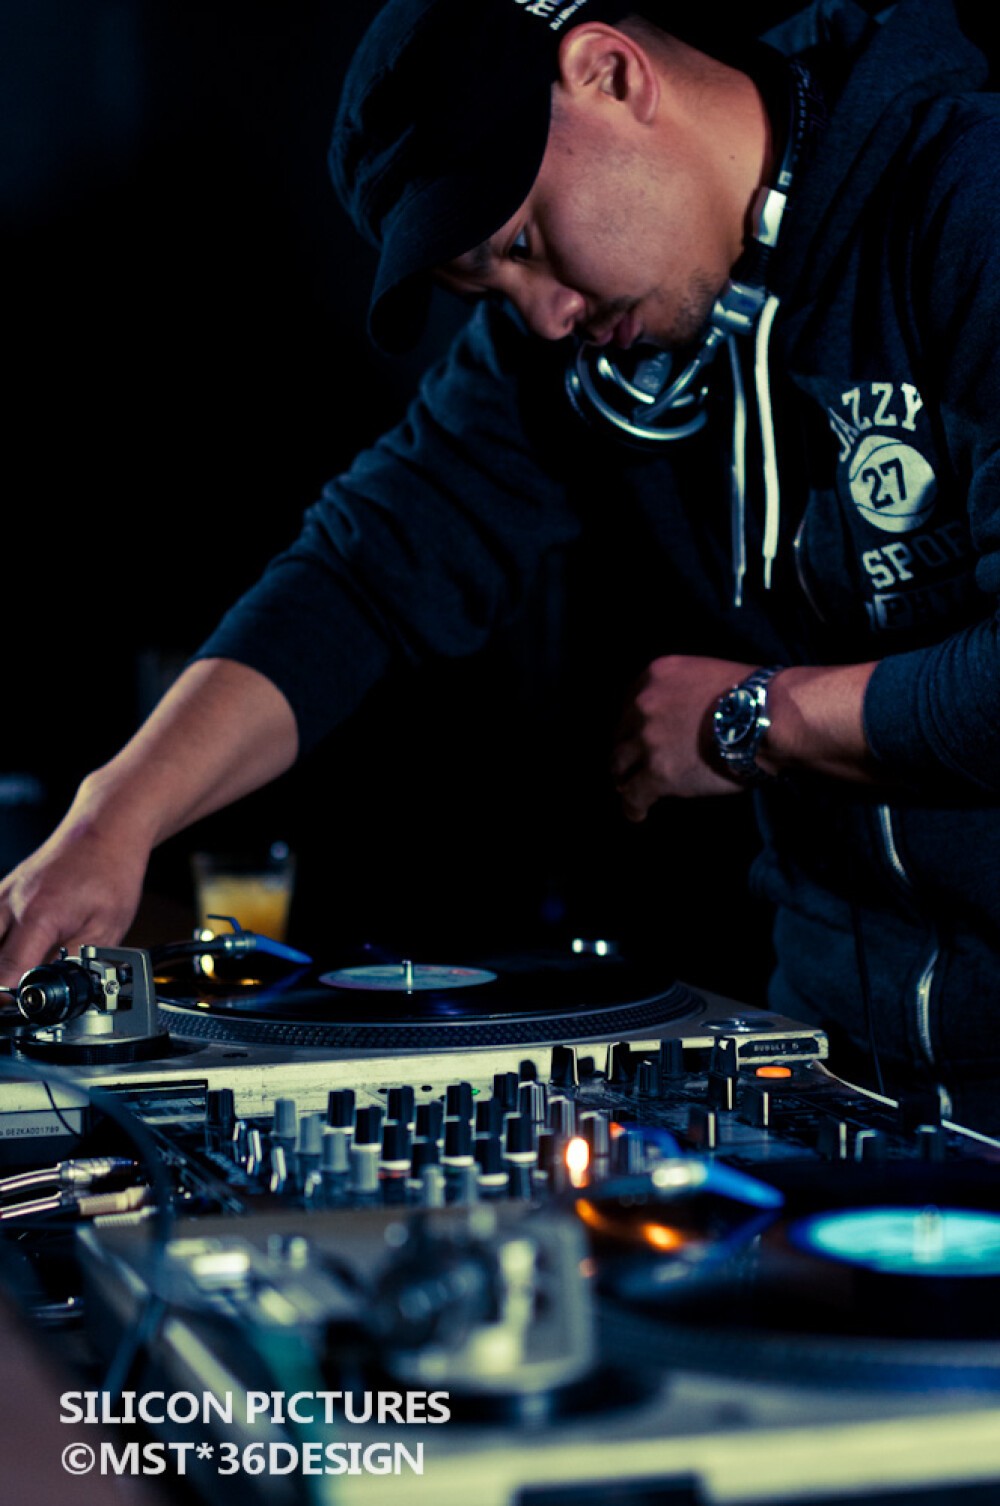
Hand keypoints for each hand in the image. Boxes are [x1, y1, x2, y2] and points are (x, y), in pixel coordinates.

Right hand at [0, 813, 149, 989]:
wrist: (105, 829)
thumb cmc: (110, 872)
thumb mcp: (107, 927)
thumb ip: (79, 963)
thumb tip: (61, 993)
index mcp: (39, 915)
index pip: (6, 972)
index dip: (7, 1000)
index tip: (15, 1013)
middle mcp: (10, 903)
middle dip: (0, 983)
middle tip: (17, 999)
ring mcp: (0, 896)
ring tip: (20, 974)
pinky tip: (16, 952)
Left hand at [611, 654, 756, 820]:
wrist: (768, 719)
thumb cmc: (754, 696)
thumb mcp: (705, 675)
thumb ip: (683, 693)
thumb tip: (682, 718)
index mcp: (655, 676)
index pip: (629, 704)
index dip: (633, 725)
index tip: (637, 737)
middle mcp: (643, 704)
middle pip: (621, 734)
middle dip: (626, 751)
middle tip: (631, 766)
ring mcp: (648, 740)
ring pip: (619, 765)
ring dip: (625, 778)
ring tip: (630, 789)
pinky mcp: (657, 773)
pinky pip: (633, 795)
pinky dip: (633, 807)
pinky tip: (637, 813)